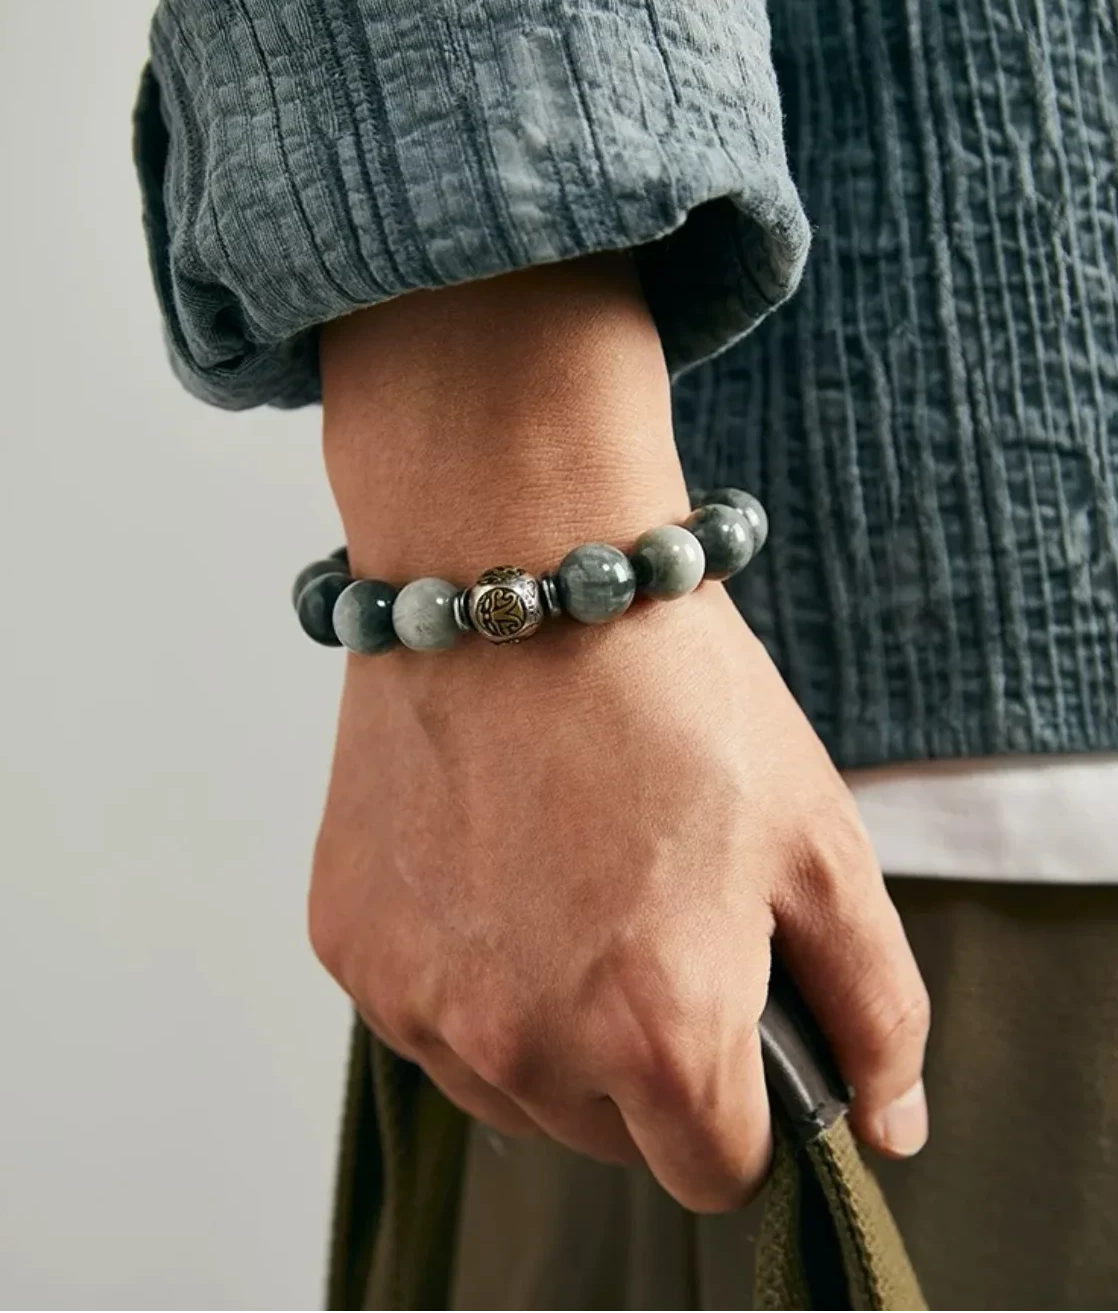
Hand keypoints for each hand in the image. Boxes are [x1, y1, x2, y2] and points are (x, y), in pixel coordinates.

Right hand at [309, 258, 929, 1212]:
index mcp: (658, 1032)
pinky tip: (493, 864)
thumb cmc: (676, 693)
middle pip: (609, 1137)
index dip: (742, 1101)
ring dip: (551, 1025)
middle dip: (647, 1059)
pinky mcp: (352, 948)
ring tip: (569, 881)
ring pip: (512, 1088)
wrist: (518, 570)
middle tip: (650, 913)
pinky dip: (469, 971)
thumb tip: (885, 1127)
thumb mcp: (820, 841)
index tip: (733, 1014)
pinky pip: (430, 1015)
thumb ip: (875, 1007)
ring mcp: (420, 1001)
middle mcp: (522, 1043)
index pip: (714, 1171)